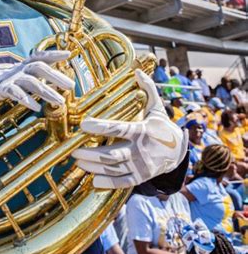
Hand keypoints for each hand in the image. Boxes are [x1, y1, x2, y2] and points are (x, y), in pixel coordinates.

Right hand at [0, 50, 73, 110]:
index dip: (54, 54)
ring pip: (31, 82)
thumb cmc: (5, 80)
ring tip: (60, 101)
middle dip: (55, 76)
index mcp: (24, 64)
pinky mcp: (2, 88)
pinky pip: (16, 93)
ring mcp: (11, 78)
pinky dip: (27, 99)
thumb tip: (60, 80)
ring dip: (47, 91)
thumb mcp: (22, 76)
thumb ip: (39, 77)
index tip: (69, 55)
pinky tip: (37, 107)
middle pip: (39, 68)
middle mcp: (19, 68)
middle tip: (70, 85)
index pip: (41, 56)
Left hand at [72, 69, 187, 187]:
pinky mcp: (141, 177)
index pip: (119, 128)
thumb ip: (148, 89)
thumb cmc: (162, 126)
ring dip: (94, 167)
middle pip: (112, 154)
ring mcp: (141, 166)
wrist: (179, 152)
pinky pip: (122, 182)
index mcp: (143, 130)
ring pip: (114, 169)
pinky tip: (92, 180)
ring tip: (78, 161)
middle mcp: (142, 150)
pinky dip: (107, 183)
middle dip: (91, 153)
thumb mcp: (157, 107)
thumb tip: (137, 70)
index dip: (100, 127)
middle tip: (74, 150)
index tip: (84, 124)